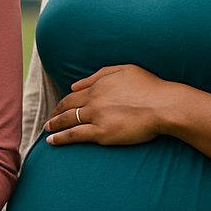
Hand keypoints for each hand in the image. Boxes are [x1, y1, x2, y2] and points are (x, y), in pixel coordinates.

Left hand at [45, 64, 177, 145]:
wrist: (163, 105)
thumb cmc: (149, 87)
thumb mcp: (124, 70)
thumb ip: (98, 75)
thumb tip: (75, 85)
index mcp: (98, 86)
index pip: (74, 95)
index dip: (63, 103)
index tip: (59, 108)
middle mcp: (93, 100)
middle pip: (67, 108)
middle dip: (55, 114)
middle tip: (49, 120)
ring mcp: (96, 117)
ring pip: (68, 121)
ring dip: (54, 126)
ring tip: (47, 130)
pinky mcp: (101, 133)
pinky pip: (75, 135)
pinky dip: (61, 138)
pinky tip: (52, 141)